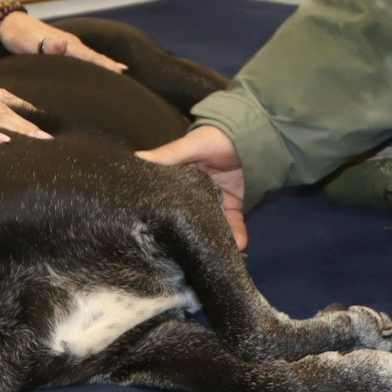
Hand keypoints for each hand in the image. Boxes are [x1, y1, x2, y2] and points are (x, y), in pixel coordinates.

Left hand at [0, 13, 126, 72]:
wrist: (6, 26)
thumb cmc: (19, 37)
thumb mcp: (32, 43)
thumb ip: (48, 46)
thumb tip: (65, 45)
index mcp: (68, 45)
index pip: (92, 57)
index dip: (107, 65)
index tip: (123, 72)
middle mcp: (70, 45)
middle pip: (94, 57)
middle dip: (109, 66)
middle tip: (126, 79)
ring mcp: (65, 46)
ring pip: (88, 58)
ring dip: (100, 66)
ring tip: (114, 75)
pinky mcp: (57, 50)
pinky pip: (79, 59)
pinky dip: (88, 65)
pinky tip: (89, 71)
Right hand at [137, 126, 246, 249]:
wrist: (256, 135)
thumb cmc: (218, 137)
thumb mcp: (191, 145)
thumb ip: (168, 154)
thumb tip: (136, 157)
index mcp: (179, 179)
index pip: (166, 199)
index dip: (160, 214)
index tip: (149, 232)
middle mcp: (194, 194)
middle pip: (188, 218)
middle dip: (185, 235)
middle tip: (179, 254)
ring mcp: (215, 202)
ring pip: (210, 226)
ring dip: (213, 241)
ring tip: (212, 256)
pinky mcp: (234, 207)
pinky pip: (234, 225)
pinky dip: (237, 236)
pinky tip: (238, 245)